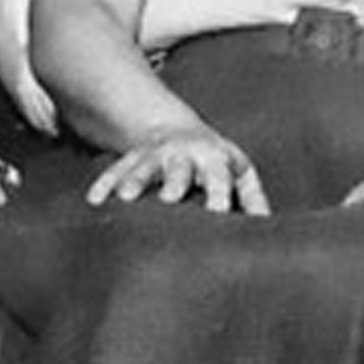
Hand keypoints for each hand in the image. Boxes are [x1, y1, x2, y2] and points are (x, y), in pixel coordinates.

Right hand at [87, 124, 270, 215]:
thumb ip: (253, 199)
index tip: (219, 214)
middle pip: (180, 168)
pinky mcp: (131, 158)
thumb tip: (268, 231)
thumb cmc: (215, 164)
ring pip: (143, 166)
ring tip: (125, 199)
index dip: (220, 194)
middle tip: (169, 199)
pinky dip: (105, 184)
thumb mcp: (238, 173)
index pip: (220, 177)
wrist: (177, 132)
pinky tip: (95, 200)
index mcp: (215, 160)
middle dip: (174, 181)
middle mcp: (185, 154)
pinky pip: (115, 169)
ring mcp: (155, 155)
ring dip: (134, 180)